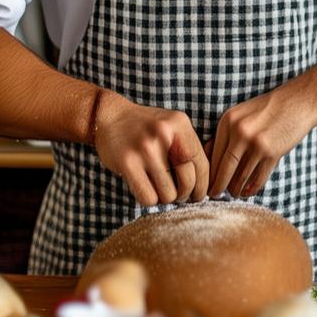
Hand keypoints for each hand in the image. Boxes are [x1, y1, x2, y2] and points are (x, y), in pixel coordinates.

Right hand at [93, 91, 208, 206]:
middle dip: (184, 195)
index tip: (199, 195)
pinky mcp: (128, 162)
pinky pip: (148, 198)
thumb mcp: (171, 127)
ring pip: (168, 195)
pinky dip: (149, 199)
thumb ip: (188, 148)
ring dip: (164, 198)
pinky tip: (144, 188)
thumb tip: (207, 186)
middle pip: (187, 183)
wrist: (109, 116)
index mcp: (180, 124)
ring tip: (157, 188)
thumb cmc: (146, 128)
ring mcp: (145, 148)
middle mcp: (165, 134)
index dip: (203, 185)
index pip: (202, 164)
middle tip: (177, 194)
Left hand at [206, 91, 315, 198]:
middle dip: (217, 186)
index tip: (207, 182)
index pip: (213, 154)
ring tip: (233, 193)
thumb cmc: (266, 109)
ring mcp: (256, 143)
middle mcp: (239, 132)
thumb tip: (207, 156)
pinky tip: (247, 191)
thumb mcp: (241, 114)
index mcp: (228, 121)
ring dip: (235, 189)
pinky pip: (258, 179)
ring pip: (240, 177)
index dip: (209, 173)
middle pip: (224, 169)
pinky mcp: (272, 153)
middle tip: (214, 195)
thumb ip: (225, 133)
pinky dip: (251, 189)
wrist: (297, 102)